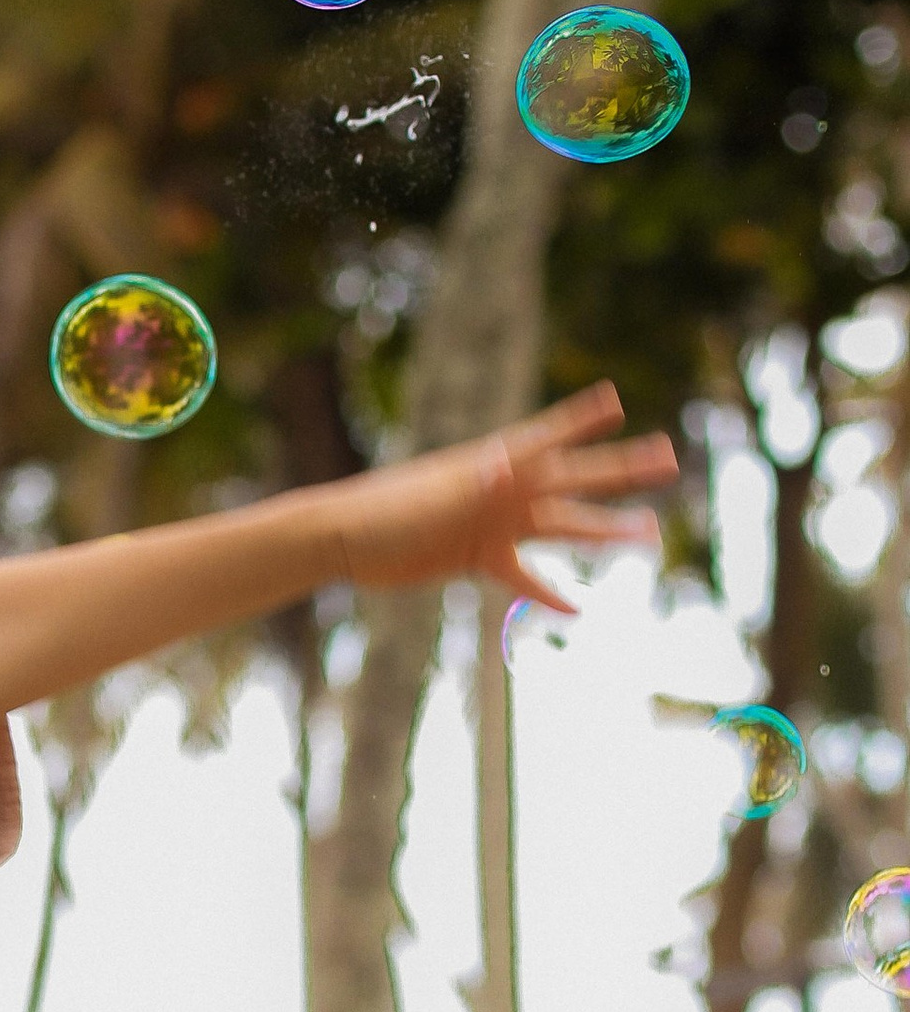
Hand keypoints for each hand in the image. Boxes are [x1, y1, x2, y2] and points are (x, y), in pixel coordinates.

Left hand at [332, 383, 674, 608]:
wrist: (343, 539)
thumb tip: (506, 468)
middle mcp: (503, 491)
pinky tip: (578, 609)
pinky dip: (547, 594)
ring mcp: (494, 524)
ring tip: (649, 534)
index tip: (615, 401)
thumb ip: (476, 481)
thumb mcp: (436, 492)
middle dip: (622, 471)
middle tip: (669, 457)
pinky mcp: (476, 558)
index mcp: (494, 464)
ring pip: (561, 528)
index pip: (551, 436)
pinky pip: (521, 578)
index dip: (584, 419)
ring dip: (604, 531)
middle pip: (575, 479)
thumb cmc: (383, 508)